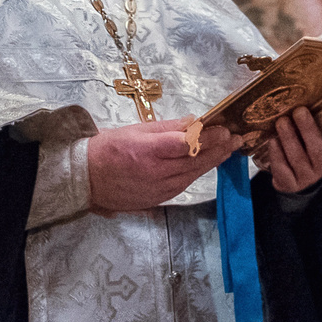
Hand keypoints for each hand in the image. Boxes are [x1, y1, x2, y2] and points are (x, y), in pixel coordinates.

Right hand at [88, 117, 230, 212]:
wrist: (86, 179)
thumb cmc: (107, 149)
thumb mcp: (135, 130)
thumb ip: (167, 128)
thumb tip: (193, 122)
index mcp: (149, 152)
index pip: (187, 144)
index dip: (208, 137)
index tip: (224, 129)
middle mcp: (156, 174)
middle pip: (195, 161)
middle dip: (218, 149)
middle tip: (235, 139)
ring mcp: (159, 190)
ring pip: (192, 175)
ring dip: (212, 162)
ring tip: (228, 150)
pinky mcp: (158, 199)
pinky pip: (183, 185)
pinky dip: (197, 173)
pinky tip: (207, 164)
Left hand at [259, 105, 321, 194]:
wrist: (296, 179)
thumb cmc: (306, 147)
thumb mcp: (317, 136)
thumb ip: (317, 120)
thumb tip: (308, 91)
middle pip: (317, 149)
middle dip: (308, 129)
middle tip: (299, 111)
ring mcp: (306, 176)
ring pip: (298, 158)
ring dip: (289, 138)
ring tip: (281, 122)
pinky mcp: (290, 184)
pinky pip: (283, 170)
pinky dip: (276, 155)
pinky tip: (272, 141)